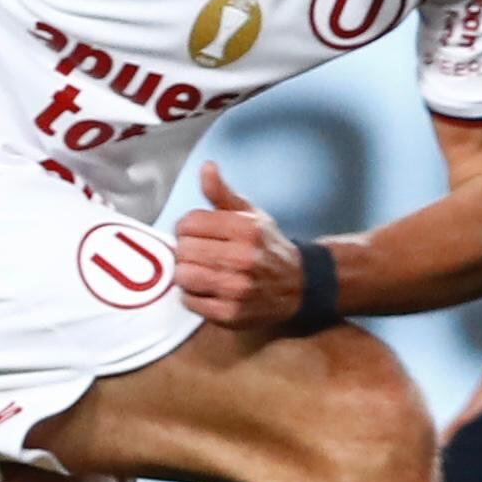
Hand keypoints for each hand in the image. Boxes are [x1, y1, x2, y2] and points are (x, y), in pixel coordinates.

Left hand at [174, 163, 307, 326]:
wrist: (298, 286)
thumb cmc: (267, 246)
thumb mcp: (250, 215)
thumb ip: (222, 193)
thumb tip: (206, 167)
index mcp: (246, 229)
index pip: (188, 223)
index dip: (187, 228)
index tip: (198, 234)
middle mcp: (244, 258)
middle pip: (183, 250)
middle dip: (186, 251)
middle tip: (200, 254)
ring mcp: (238, 288)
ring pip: (183, 276)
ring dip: (187, 273)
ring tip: (202, 271)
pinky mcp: (231, 314)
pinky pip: (189, 302)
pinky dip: (193, 296)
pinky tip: (209, 290)